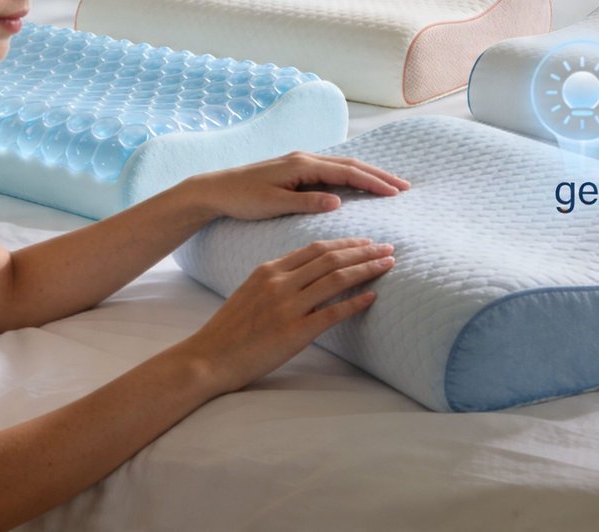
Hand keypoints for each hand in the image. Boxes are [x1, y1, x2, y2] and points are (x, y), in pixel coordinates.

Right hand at [175, 237, 395, 395]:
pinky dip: (356, 302)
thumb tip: (306, 275)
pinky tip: (372, 297)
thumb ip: (276, 279)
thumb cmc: (230, 328)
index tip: (366, 242)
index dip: (345, 243)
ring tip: (387, 265)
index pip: (315, 248)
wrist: (210, 356)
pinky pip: (333, 313)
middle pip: (331, 258)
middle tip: (388, 248)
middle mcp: (280, 283)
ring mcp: (288, 307)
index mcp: (269, 270)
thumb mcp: (250, 291)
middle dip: (364, 251)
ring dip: (367, 269)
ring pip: (336, 279)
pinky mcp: (295, 332)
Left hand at [188, 152, 410, 221]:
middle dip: (378, 175)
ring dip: (367, 174)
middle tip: (405, 187)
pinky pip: (331, 170)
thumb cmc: (242, 198)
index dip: (373, 182)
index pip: (347, 172)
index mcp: (302, 165)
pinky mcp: (295, 169)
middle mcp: (304, 158)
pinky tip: (359, 185)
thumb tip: (339, 203)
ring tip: (390, 185)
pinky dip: (351, 176)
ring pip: (342, 165)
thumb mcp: (274, 204)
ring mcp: (300, 162)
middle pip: (350, 164)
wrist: (216, 188)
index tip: (396, 193)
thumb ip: (306, 203)